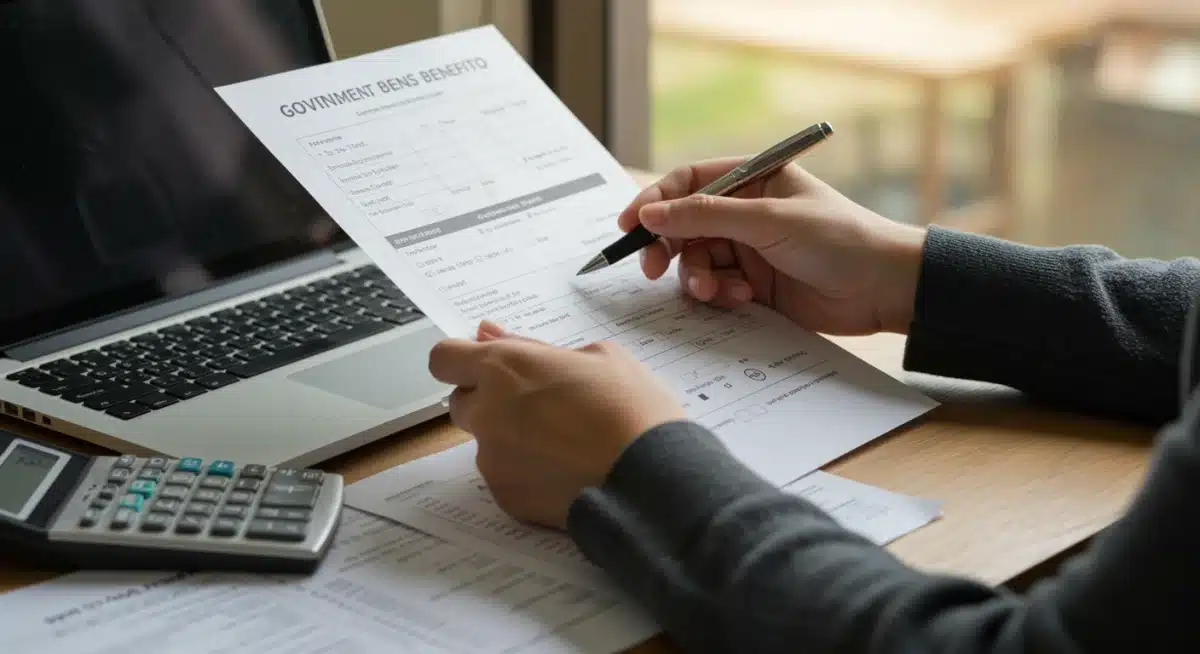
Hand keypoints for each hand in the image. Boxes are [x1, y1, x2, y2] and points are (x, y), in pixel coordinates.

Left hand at [427, 321, 685, 529]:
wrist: (653, 480)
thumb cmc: (633, 408)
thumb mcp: (598, 356)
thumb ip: (535, 347)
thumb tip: (490, 334)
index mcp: (504, 368)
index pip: (443, 357)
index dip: (462, 360)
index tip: (486, 366)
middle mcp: (486, 413)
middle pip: (462, 402)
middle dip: (489, 400)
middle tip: (539, 405)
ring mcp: (492, 459)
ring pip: (486, 442)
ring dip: (510, 438)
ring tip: (564, 443)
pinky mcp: (505, 497)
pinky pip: (505, 476)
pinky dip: (526, 472)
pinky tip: (567, 471)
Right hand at [618, 157, 926, 334]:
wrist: (884, 289)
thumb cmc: (839, 239)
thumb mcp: (769, 220)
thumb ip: (705, 216)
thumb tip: (650, 213)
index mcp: (752, 179)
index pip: (688, 182)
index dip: (655, 202)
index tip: (630, 225)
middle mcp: (745, 212)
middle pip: (683, 226)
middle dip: (668, 247)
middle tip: (652, 268)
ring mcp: (748, 250)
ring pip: (695, 262)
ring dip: (696, 277)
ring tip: (715, 291)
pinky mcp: (753, 286)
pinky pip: (714, 289)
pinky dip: (718, 296)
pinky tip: (742, 299)